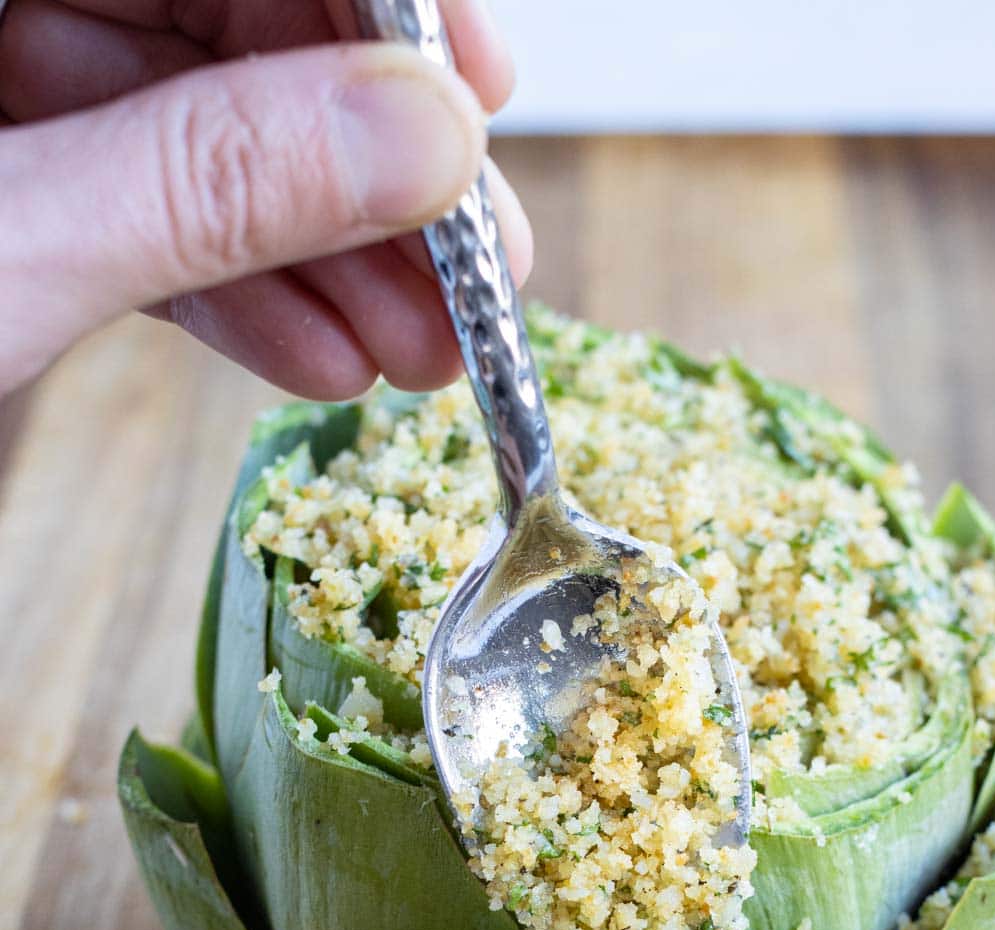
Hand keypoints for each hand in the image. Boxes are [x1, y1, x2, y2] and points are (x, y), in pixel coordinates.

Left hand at [0, 0, 529, 396]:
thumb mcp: (14, 250)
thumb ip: (208, 179)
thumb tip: (420, 137)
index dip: (380, 2)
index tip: (476, 93)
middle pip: (237, 27)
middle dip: (363, 161)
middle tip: (474, 268)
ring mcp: (11, 110)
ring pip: (200, 136)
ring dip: (323, 254)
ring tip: (419, 351)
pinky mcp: (18, 204)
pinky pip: (142, 216)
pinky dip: (234, 290)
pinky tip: (323, 356)